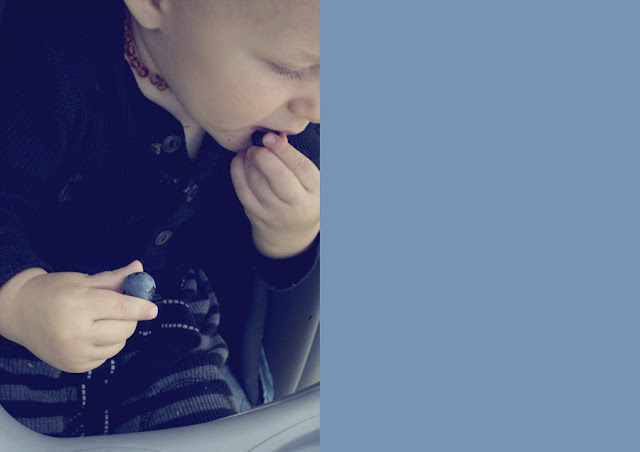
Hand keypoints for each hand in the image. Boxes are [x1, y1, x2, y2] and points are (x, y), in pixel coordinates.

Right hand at [0, 261, 157, 372]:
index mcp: (79, 305)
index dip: (141, 307)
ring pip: (118, 345)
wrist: (18, 313)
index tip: (153, 309)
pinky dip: (107, 345)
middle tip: (121, 308)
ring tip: (101, 320)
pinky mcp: (74, 366)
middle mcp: (76, 332)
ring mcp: (75, 352)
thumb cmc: (52, 291)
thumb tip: (139, 268)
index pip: (122, 308)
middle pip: (125, 329)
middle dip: (130, 318)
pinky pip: (106, 357)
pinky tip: (91, 334)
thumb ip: (114, 278)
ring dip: (119, 332)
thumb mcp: (82, 280)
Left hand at [231, 132, 319, 257]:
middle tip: (256, 146)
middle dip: (264, 156)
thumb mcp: (309, 180)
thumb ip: (294, 158)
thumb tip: (276, 135)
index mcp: (316, 191)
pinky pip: (243, 192)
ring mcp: (276, 213)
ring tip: (250, 152)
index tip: (269, 137)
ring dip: (249, 163)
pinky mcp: (257, 216)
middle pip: (279, 176)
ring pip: (258, 183)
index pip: (300, 166)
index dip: (283, 149)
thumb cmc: (302, 197)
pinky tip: (239, 161)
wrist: (291, 233)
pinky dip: (237, 173)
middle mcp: (298, 205)